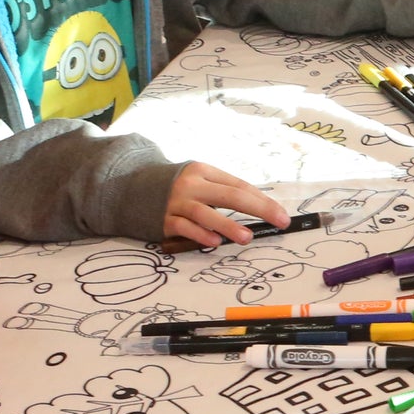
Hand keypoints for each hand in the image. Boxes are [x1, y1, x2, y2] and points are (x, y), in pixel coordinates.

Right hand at [165, 162, 288, 248]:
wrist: (132, 188)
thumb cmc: (177, 188)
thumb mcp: (199, 180)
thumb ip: (222, 191)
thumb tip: (259, 206)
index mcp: (204, 171)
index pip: (239, 186)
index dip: (263, 200)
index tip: (281, 214)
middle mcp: (191, 184)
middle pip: (229, 196)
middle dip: (258, 209)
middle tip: (279, 221)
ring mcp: (176, 202)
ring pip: (205, 214)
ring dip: (228, 226)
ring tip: (247, 237)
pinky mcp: (164, 219)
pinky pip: (185, 228)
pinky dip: (200, 234)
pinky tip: (214, 242)